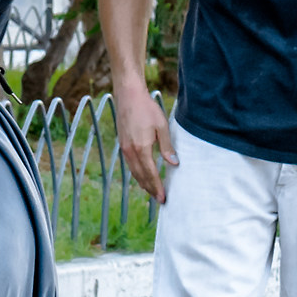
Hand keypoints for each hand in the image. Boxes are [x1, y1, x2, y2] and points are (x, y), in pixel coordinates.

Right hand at [115, 83, 175, 203]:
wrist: (128, 96)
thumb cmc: (147, 109)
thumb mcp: (161, 126)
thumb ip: (167, 146)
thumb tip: (174, 163)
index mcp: (142, 148)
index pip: (151, 174)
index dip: (157, 187)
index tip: (163, 198)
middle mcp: (131, 151)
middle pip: (141, 176)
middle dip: (150, 189)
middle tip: (159, 199)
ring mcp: (125, 149)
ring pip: (134, 172)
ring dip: (143, 183)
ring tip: (152, 191)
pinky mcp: (123, 145)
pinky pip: (130, 165)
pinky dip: (137, 174)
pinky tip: (142, 176)